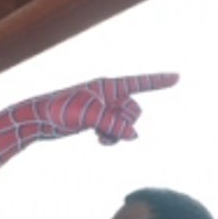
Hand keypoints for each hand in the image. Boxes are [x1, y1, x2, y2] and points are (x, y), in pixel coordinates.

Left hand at [43, 73, 178, 144]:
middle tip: (104, 129)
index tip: (178, 77)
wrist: (40, 119)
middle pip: (133, 111)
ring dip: (117, 134)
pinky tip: (98, 140)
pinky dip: (111, 137)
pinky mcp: (96, 120)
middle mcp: (109, 95)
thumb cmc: (61, 111)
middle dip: (125, 124)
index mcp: (108, 86)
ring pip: (125, 124)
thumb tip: (133, 136)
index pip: (140, 82)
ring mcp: (103, 108)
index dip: (159, 81)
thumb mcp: (90, 117)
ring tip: (99, 138)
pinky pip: (115, 131)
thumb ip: (114, 124)